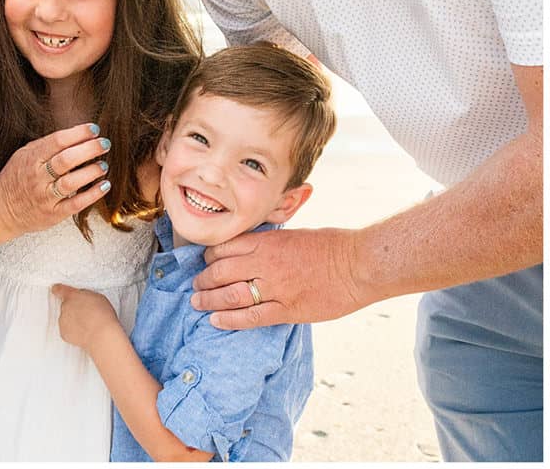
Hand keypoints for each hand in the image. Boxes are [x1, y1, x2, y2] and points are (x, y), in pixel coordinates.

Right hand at [0, 123, 110, 238]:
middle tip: (105, 144)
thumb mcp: (24, 155)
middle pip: (66, 160)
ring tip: (103, 165)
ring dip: (91, 172)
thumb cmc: (17, 178)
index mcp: (31, 158)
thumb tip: (78, 134)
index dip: (79, 133)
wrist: (0, 209)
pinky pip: (75, 204)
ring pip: (71, 182)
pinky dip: (92, 194)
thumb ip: (47, 145)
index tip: (94, 129)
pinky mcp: (53, 214)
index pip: (57, 141)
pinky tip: (104, 185)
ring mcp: (45, 196)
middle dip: (89, 149)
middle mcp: (37, 177)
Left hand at [51, 284, 119, 351]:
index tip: (55, 289)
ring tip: (88, 324)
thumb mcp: (97, 297)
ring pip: (66, 318)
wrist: (101, 334)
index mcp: (72, 295)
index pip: (59, 289)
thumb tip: (83, 298)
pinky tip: (84, 332)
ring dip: (73, 320)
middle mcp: (65, 307)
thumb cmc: (102, 316)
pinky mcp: (63, 333)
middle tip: (87, 314)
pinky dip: (73, 331)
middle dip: (74, 308)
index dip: (58, 289)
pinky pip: (67, 330)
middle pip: (66, 305)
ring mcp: (63, 320)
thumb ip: (85, 296)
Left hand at [191, 227, 371, 328]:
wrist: (360, 263)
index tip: (206, 263)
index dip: (210, 257)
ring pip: (230, 295)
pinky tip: (216, 321)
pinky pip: (251, 317)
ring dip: (209, 300)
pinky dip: (230, 320)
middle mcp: (265, 263)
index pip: (225, 248)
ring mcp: (275, 287)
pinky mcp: (288, 309)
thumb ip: (271, 243)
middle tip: (196, 286)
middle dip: (204, 280)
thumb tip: (254, 249)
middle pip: (221, 271)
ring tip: (198, 303)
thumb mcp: (294, 235)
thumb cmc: (333, 245)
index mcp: (267, 241)